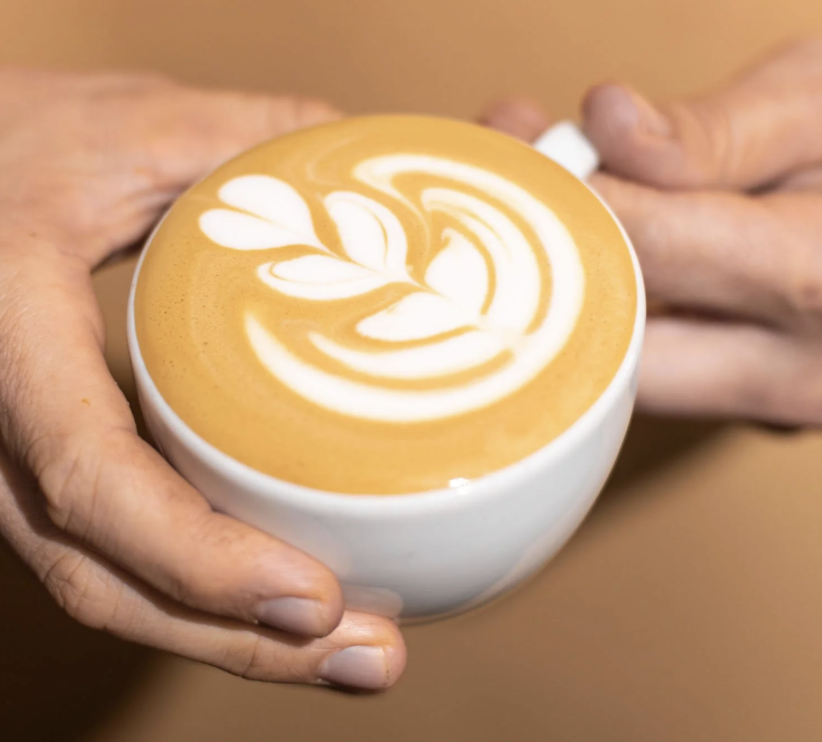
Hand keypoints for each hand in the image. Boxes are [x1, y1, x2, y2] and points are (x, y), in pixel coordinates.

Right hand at [0, 69, 403, 690]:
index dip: (195, 555)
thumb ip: (260, 141)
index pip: (90, 472)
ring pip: (107, 587)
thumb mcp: (140, 128)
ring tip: (357, 654)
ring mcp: (17, 458)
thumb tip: (385, 181)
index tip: (310, 598)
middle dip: (239, 641)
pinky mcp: (53, 468)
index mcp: (12, 326)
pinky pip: (119, 555)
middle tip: (372, 658)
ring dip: (232, 643)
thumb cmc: (29, 142)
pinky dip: (205, 600)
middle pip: (104, 576)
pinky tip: (293, 606)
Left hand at [482, 40, 821, 426]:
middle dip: (541, 263)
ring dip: (560, 290)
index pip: (645, 248)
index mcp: (820, 280)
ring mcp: (769, 405)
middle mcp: (794, 374)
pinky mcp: (748, 406)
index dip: (564, 201)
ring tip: (535, 198)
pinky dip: (603, 311)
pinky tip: (588, 247)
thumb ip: (715, 130)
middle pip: (611, 341)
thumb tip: (605, 124)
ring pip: (617, 371)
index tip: (516, 155)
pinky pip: (650, 370)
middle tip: (505, 186)